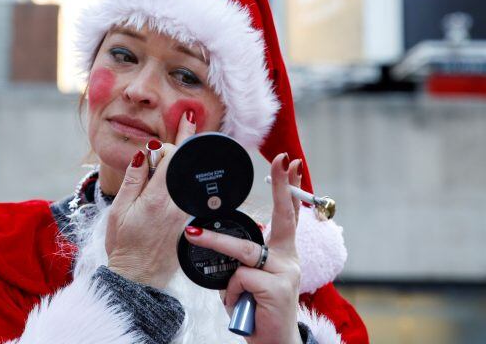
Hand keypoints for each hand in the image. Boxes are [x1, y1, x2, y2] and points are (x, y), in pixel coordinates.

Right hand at [105, 113, 195, 288]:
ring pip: (187, 179)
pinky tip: (175, 172)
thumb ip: (133, 180)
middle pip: (185, 165)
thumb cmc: (123, 245)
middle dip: (186, 142)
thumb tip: (143, 154)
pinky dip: (183, 179)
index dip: (171, 142)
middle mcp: (177, 204)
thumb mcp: (119, 210)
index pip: (173, 158)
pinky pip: (187, 193)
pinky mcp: (187, 222)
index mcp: (158, 198)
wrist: (138, 279)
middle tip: (190, 120)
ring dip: (184, 161)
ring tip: (187, 138)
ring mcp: (185, 214)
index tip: (179, 124)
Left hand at [183, 154, 303, 343]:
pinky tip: (240, 303)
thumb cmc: (257, 308)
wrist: (271, 343)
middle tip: (281, 160)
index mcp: (283, 253)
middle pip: (280, 218)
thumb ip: (245, 259)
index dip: (289, 188)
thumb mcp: (250, 278)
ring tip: (194, 236)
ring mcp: (286, 273)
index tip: (290, 161)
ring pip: (244, 251)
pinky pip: (240, 277)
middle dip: (280, 187)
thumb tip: (225, 242)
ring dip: (215, 243)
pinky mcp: (277, 288)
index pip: (288, 214)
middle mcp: (289, 259)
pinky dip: (231, 291)